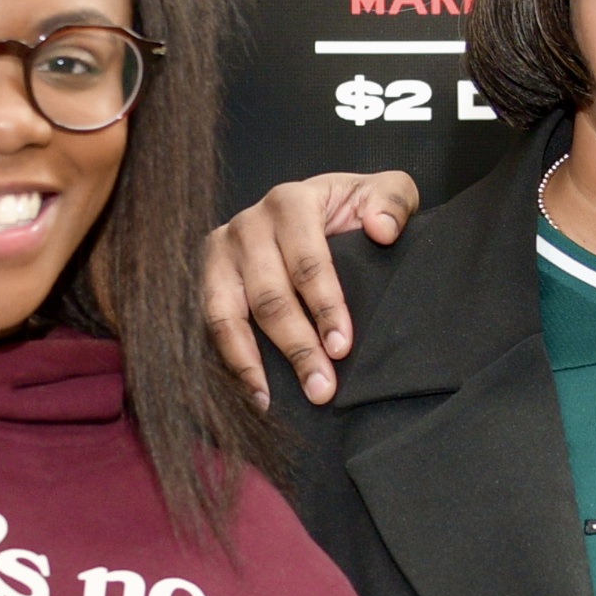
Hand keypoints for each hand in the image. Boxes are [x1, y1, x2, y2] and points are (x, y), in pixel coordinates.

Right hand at [203, 169, 420, 408]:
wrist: (306, 209)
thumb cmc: (346, 209)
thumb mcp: (380, 193)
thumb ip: (393, 201)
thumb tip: (383, 231)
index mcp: (290, 202)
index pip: (308, 262)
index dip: (326, 307)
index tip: (342, 347)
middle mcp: (246, 225)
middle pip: (269, 296)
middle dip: (296, 346)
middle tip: (321, 389)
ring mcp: (218, 255)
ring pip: (226, 314)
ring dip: (248, 363)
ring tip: (268, 403)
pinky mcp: (202, 280)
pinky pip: (207, 327)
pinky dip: (226, 362)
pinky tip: (247, 393)